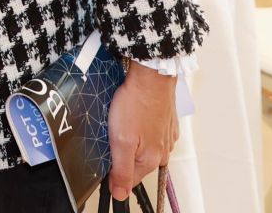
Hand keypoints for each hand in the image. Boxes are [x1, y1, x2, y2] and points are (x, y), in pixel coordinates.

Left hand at [107, 62, 178, 200]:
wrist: (152, 77)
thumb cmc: (136, 104)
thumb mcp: (121, 140)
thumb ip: (122, 170)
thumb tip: (120, 194)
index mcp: (152, 160)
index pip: (130, 180)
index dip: (114, 174)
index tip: (105, 162)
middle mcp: (163, 151)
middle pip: (137, 163)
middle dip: (122, 155)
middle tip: (111, 137)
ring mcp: (166, 137)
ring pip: (144, 148)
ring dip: (132, 141)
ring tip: (121, 124)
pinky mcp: (166, 123)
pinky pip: (150, 133)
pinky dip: (140, 129)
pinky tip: (132, 118)